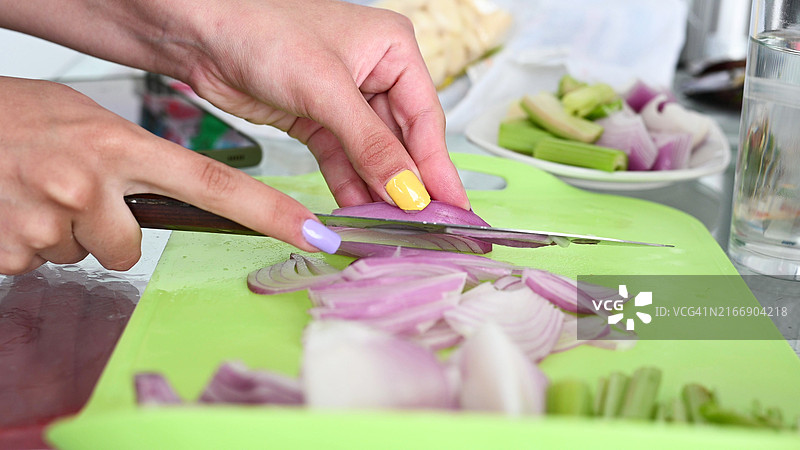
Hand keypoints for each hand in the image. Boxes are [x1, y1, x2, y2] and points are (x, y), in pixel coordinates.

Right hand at [0, 76, 324, 274]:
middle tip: (71, 193)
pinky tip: (11, 207)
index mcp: (120, 147)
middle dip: (108, 231)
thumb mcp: (86, 121)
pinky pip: (41, 263)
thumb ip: (131, 160)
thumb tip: (158, 199)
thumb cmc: (14, 117)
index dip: (271, 215)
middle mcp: (89, 184)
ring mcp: (50, 218)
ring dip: (66, 234)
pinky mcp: (13, 249)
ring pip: (86, 256)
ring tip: (35, 192)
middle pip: (131, 245)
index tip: (314, 233)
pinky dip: (29, 243)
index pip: (215, 186)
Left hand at [178, 0, 469, 210]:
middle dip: (407, 184)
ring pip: (373, 156)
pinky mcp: (318, 120)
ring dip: (378, 191)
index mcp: (394, 50)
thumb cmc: (260, 28)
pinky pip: (344, 160)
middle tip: (423, 225)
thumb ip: (371, 144)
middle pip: (403, 141)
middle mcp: (376, 74)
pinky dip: (349, 186)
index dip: (436, 167)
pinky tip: (358, 211)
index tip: (450, 206)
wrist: (199, 32)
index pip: (426, 119)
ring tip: (391, 226)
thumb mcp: (326, 89)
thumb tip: (408, 190)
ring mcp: (346, 100)